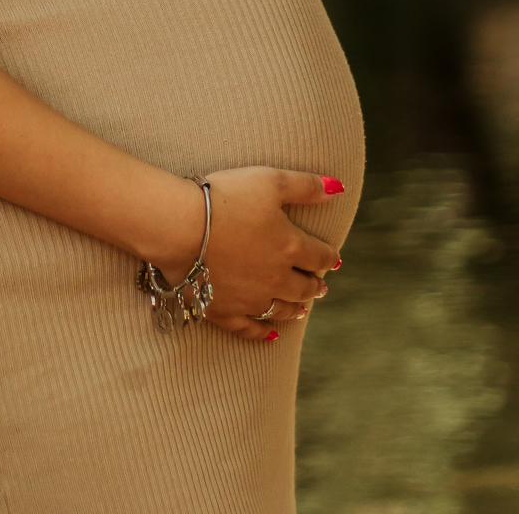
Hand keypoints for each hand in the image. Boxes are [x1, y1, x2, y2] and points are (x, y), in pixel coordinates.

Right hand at [151, 167, 342, 342]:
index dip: (329, 257)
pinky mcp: (224, 311)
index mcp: (290, 246)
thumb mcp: (270, 181)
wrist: (180, 226)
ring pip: (281, 309)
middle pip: (304, 287)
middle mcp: (276, 279)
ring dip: (295, 308)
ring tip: (303, 309)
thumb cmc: (225, 197)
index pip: (320, 256)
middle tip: (320, 285)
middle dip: (315, 285)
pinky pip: (249, 330)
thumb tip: (337, 188)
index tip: (334, 259)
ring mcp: (250, 299)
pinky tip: (272, 336)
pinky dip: (263, 334)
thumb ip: (306, 186)